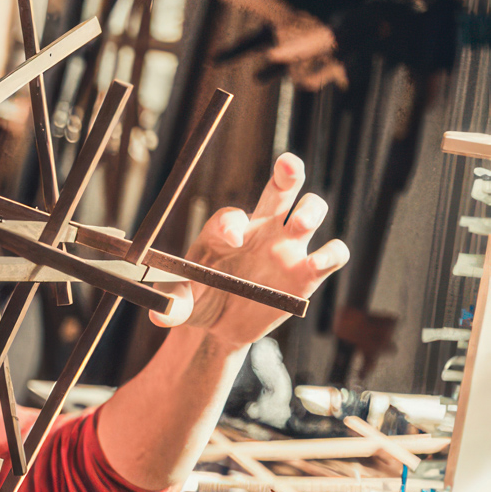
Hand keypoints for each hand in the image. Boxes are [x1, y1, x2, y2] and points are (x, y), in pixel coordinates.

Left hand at [150, 152, 348, 349]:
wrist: (220, 327)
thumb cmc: (199, 303)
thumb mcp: (181, 305)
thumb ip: (172, 304)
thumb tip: (159, 312)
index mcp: (224, 232)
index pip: (230, 217)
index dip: (231, 223)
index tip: (231, 238)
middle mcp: (260, 230)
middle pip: (278, 191)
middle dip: (286, 173)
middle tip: (287, 164)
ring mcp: (287, 248)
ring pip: (311, 211)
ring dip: (311, 211)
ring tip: (300, 223)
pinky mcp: (307, 273)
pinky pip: (332, 254)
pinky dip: (332, 253)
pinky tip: (319, 261)